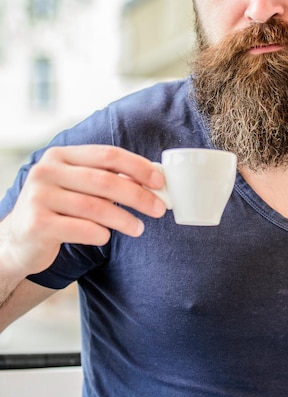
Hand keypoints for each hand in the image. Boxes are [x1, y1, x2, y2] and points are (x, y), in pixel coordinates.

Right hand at [0, 145, 166, 277]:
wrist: (17, 241)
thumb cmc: (58, 210)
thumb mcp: (77, 187)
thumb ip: (106, 180)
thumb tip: (152, 181)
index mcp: (60, 156)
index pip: (107, 154)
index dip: (137, 166)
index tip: (160, 181)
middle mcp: (47, 171)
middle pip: (104, 180)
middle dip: (138, 195)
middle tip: (159, 208)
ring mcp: (39, 197)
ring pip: (95, 207)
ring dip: (124, 219)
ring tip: (139, 229)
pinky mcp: (37, 224)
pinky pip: (81, 229)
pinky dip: (100, 234)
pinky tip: (106, 238)